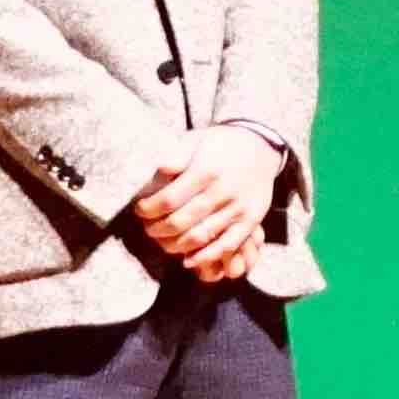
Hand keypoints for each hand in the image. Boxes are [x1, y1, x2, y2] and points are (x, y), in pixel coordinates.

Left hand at [129, 125, 284, 284]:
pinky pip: (226, 246)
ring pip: (200, 237)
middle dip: (158, 229)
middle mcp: (222, 190)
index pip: (169, 199)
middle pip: (182, 221)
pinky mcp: (250, 222)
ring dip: (176, 245)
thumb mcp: (196, 139)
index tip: (139, 210)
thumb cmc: (219, 144)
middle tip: (148, 228)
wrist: (258, 147)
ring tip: (163, 241)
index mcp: (205, 170)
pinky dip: (205, 257)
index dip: (149, 209)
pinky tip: (188, 259)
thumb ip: (176, 156)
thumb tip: (159, 170)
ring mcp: (237, 208)